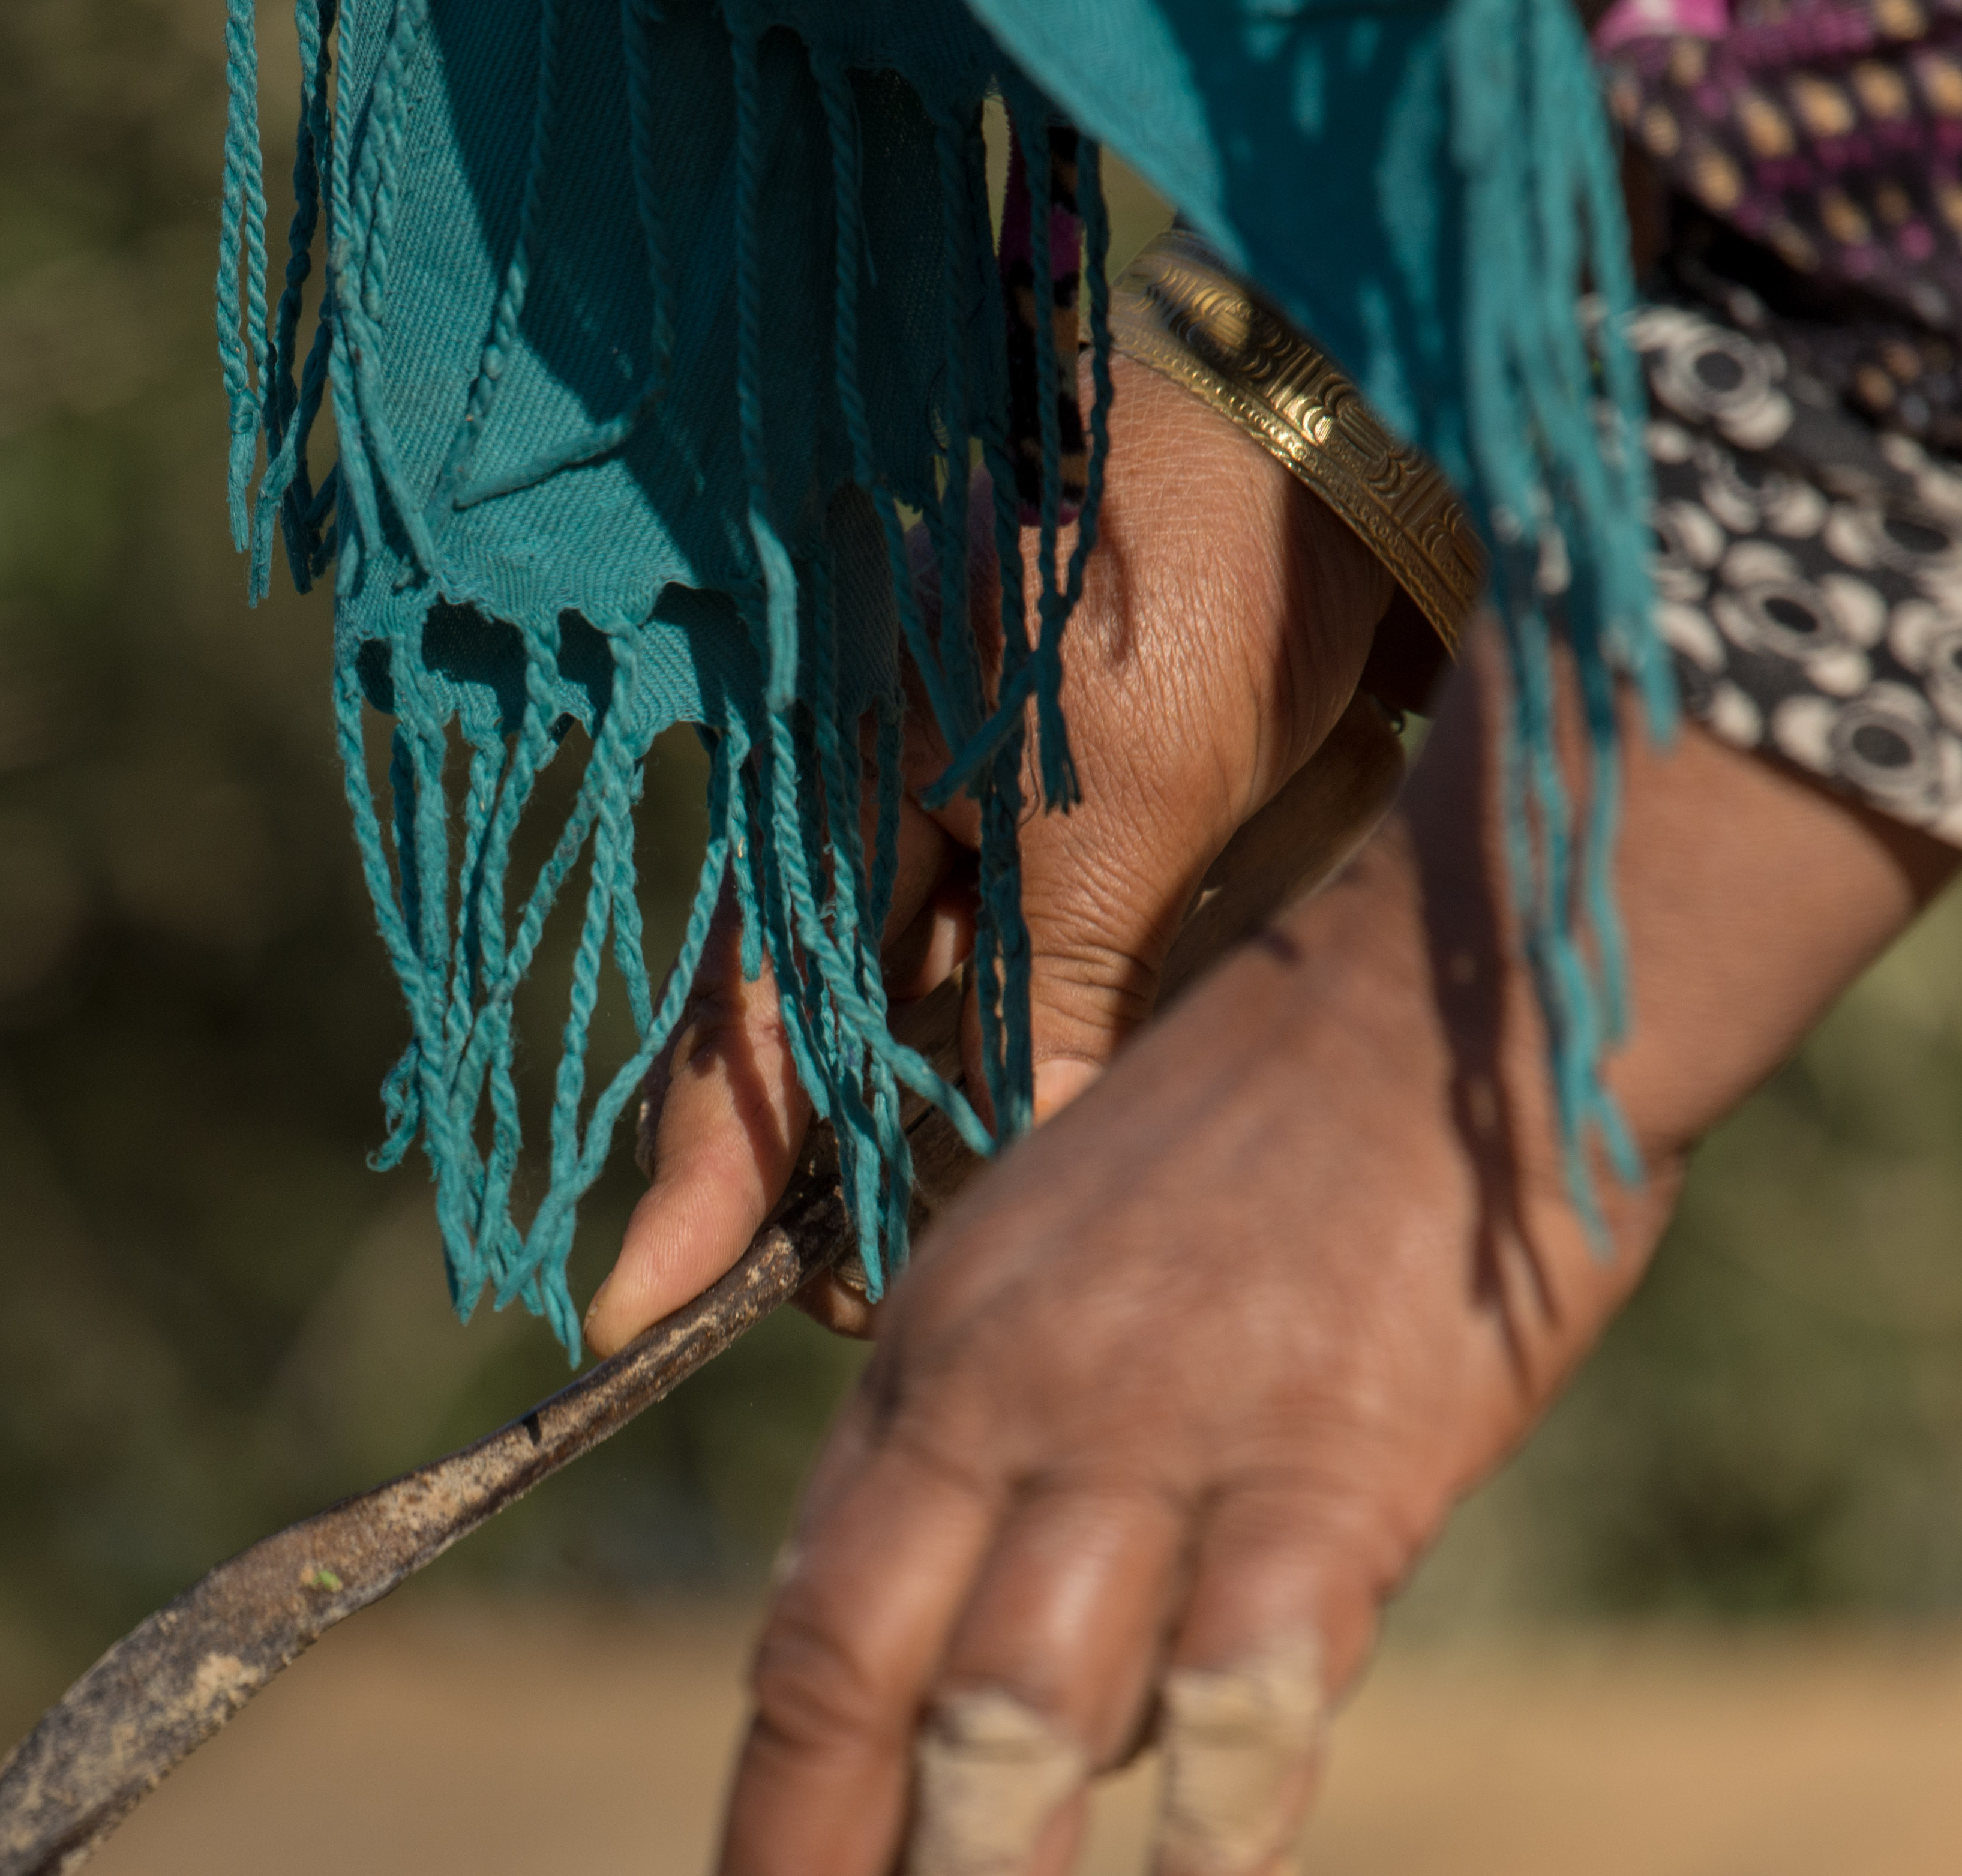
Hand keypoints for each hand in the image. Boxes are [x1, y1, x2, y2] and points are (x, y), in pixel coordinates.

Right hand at [581, 361, 1408, 1358]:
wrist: (1335, 461)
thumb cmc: (1197, 589)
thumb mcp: (1120, 817)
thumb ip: (1059, 999)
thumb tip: (1017, 1178)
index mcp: (842, 797)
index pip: (747, 1030)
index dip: (695, 1184)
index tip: (626, 1320)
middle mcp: (882, 835)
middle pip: (804, 1059)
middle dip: (803, 1203)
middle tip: (839, 1328)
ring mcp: (968, 850)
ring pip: (904, 1052)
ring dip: (906, 1173)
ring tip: (896, 1300)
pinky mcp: (1075, 863)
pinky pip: (1008, 1018)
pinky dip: (1009, 1107)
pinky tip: (1020, 1188)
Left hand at [657, 686, 1960, 1875]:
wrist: (1455, 995)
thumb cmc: (1264, 1150)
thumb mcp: (1057, 1270)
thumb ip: (1001, 1473)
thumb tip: (993, 1706)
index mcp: (927, 1367)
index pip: (801, 1642)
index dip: (760, 1834)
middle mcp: (1008, 1410)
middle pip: (860, 1698)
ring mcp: (1165, 1439)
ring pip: (1018, 1720)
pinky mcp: (1334, 1468)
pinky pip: (1247, 1687)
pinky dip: (1213, 1839)